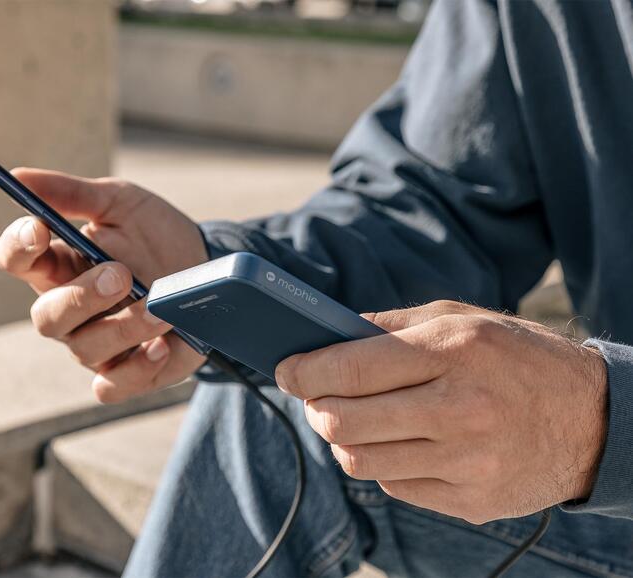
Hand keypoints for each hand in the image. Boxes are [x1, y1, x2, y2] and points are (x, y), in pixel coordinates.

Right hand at [0, 168, 207, 402]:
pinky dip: (135, 370)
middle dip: (81, 297)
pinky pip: (111, 387)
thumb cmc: (155, 235)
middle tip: (121, 274)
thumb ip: (73, 194)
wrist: (207, 267)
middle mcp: (70, 309)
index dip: (18, 247)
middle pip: (47, 317)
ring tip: (162, 308)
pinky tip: (161, 347)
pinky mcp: (128, 372)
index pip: (17, 260)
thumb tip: (18, 177)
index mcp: (60, 263)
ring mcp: (97, 345)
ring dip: (124, 327)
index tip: (39, 228)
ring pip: (86, 349)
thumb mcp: (120, 203)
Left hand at [275, 300, 607, 523]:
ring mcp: (466, 461)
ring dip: (342, 439)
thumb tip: (325, 338)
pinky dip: (382, 462)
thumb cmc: (515, 358)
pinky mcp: (471, 500)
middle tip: (316, 396)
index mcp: (453, 350)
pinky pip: (393, 485)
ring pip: (359, 461)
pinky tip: (398, 442)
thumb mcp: (460, 319)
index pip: (351, 367)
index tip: (286, 371)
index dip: (304, 372)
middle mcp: (459, 408)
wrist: (591, 420)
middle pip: (344, 421)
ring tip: (353, 420)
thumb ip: (389, 327)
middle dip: (315, 408)